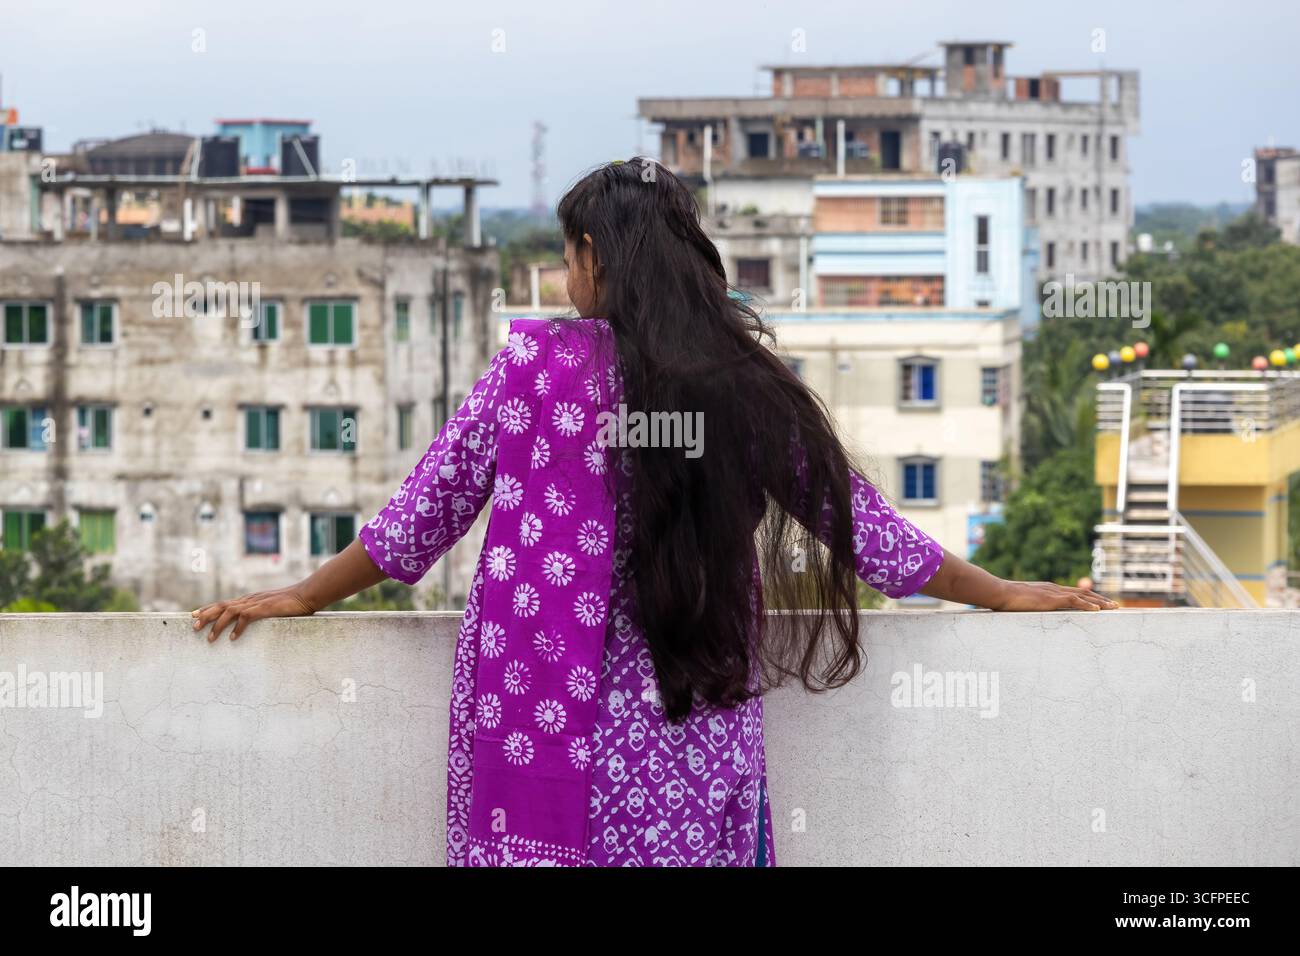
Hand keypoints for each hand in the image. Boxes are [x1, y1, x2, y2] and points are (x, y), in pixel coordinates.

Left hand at [191, 586, 316, 641]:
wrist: (307, 594)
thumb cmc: (293, 602)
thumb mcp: (273, 607)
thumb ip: (262, 612)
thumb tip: (253, 620)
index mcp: (250, 599)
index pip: (224, 603)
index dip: (208, 609)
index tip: (194, 615)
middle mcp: (250, 599)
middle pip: (221, 606)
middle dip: (205, 615)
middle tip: (193, 625)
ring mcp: (256, 603)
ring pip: (229, 612)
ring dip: (217, 625)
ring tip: (209, 638)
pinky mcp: (264, 608)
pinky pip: (246, 618)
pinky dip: (238, 628)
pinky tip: (233, 638)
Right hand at [992, 581, 1117, 611]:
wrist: (1000, 592)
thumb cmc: (1006, 599)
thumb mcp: (1022, 603)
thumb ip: (1030, 606)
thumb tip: (1030, 614)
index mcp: (1048, 590)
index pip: (1074, 592)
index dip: (1088, 598)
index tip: (1100, 602)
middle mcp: (1055, 589)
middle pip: (1084, 593)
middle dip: (1100, 599)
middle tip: (1115, 605)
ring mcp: (1054, 593)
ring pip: (1083, 596)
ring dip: (1100, 602)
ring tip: (1113, 608)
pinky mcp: (1052, 599)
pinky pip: (1075, 601)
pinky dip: (1088, 606)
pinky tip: (1098, 610)